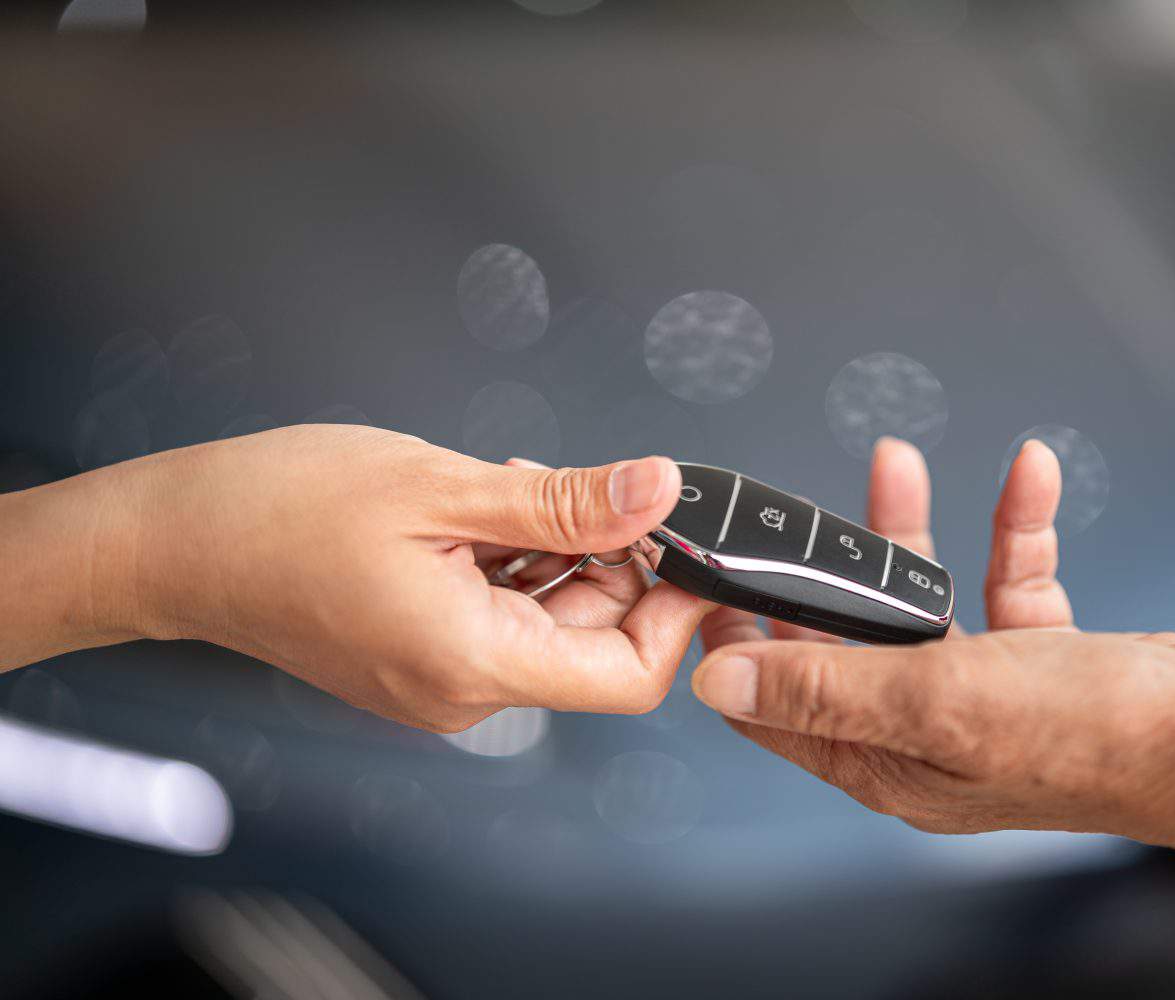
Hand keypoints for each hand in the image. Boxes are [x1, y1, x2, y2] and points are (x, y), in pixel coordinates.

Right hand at [4, 425, 710, 730]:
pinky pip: (500, 617)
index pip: (628, 676)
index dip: (671, 609)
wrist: (173, 543)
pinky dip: (516, 562)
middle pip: (592, 642)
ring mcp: (438, 682)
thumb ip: (565, 501)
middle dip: (613, 561)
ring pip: (548, 622)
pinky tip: (494, 509)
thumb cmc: (277, 510)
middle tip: (594, 488)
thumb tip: (660, 491)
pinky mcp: (419, 660)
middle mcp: (461, 693)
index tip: (680, 539)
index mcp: (472, 662)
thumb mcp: (442, 488)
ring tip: (521, 488)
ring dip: (561, 552)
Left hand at [691, 438, 1174, 836]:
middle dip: (827, 566)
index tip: (717, 574)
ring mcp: (983, 696)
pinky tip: (1028, 472)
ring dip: (912, 531)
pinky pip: (1006, 581)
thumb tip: (717, 683)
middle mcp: (925, 732)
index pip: (778, 703)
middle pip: (846, 639)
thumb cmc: (1088, 736)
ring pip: (923, 599)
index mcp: (885, 759)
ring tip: (897, 460)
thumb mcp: (935, 701)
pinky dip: (1012, 529)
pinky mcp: (1038, 660)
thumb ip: (825, 686)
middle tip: (802, 506)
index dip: (740, 640)